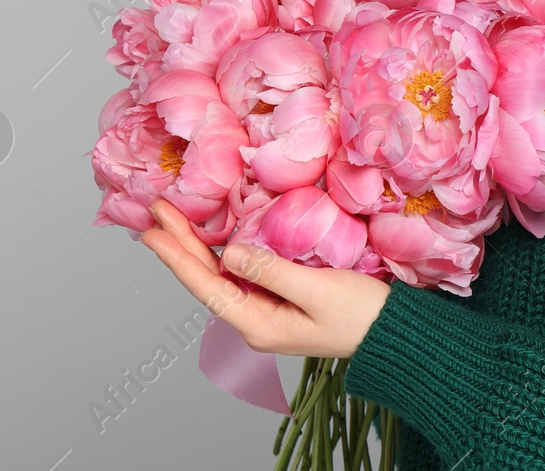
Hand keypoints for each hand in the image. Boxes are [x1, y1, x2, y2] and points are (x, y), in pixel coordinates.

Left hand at [140, 198, 391, 358]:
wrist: (391, 334)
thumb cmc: (361, 314)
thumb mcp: (318, 290)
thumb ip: (272, 271)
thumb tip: (230, 253)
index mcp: (258, 325)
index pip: (206, 286)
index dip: (177, 257)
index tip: (153, 231)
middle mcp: (255, 320)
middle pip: (208, 278)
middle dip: (181, 244)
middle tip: (155, 211)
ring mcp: (267, 311)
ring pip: (221, 274)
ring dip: (197, 246)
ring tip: (173, 219)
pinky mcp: (281, 300)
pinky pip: (242, 273)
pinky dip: (223, 251)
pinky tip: (213, 236)